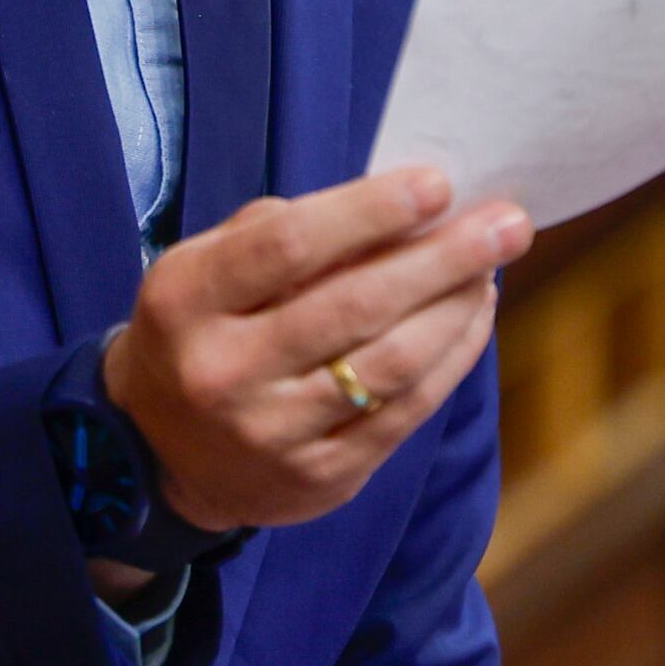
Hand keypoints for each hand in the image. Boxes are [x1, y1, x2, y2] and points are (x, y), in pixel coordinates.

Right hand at [100, 167, 524, 542]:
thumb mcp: (210, 264)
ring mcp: (271, 434)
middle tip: (508, 223)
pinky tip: (474, 316)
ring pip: (390, 365)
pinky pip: (403, 414)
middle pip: (353, 306)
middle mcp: (222, 372)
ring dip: (456, 308)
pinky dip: (451, 360)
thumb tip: (404, 208)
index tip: (438, 185)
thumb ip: (290, 231)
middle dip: (443, 259)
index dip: (369, 212)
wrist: (156, 451)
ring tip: (494, 264)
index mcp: (185, 300)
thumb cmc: (204, 326)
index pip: (287, 246)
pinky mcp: (317, 480)